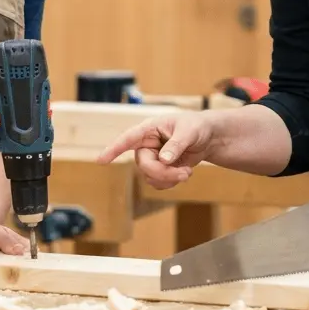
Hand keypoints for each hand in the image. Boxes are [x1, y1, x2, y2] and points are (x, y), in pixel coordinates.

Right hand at [96, 111, 215, 189]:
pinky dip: (171, 182)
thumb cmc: (196, 126)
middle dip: (164, 173)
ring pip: (150, 176)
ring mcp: (151, 158)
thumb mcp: (189, 132)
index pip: (128, 139)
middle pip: (144, 165)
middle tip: (186, 174)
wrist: (207, 137)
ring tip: (187, 172)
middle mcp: (146, 144)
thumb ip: (176, 144)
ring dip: (170, 178)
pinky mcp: (159, 169)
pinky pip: (157, 182)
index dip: (114, 149)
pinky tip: (184, 174)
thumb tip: (163, 159)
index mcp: (149, 129)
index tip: (101, 160)